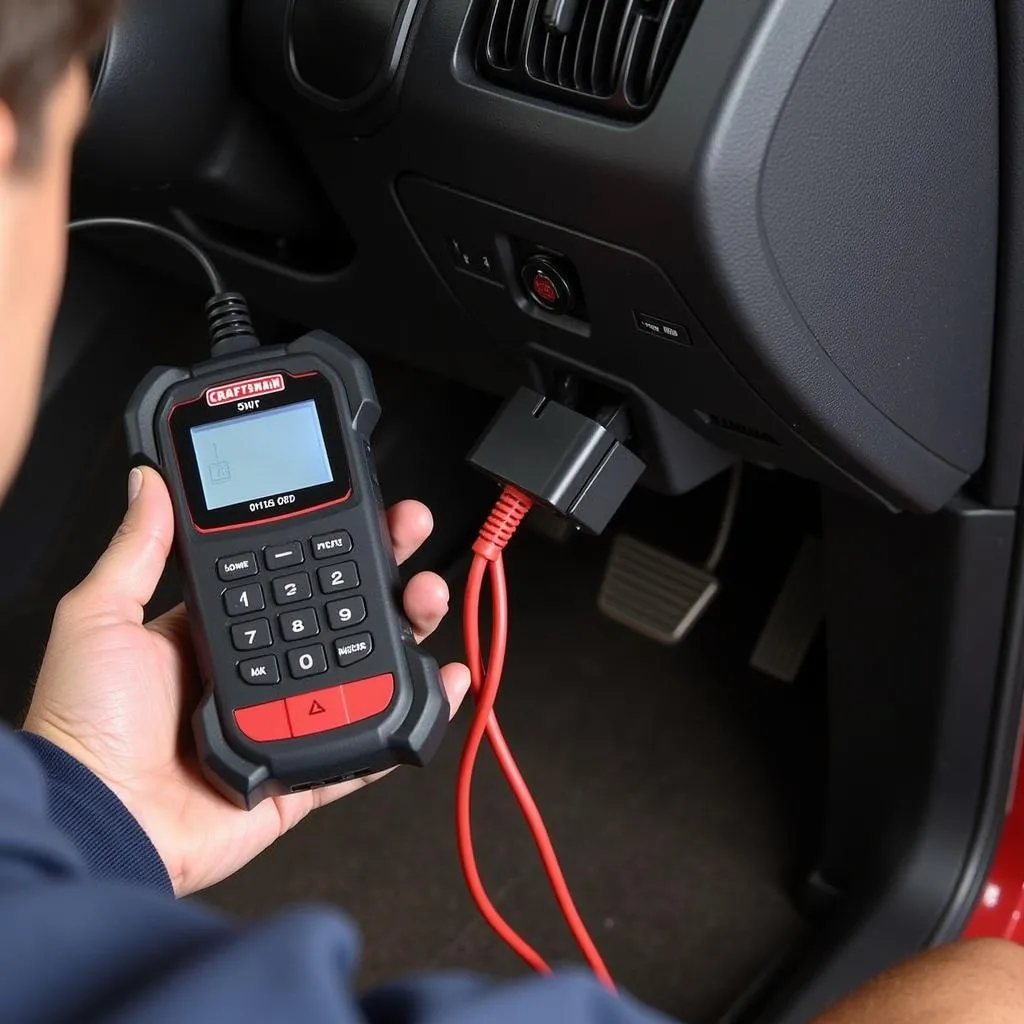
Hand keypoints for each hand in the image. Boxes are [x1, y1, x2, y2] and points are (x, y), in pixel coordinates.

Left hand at [24, 467, 469, 895]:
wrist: (98, 822)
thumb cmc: (83, 726)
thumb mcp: (100, 618)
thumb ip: (135, 550)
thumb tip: (149, 482)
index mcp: (220, 628)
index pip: (292, 568)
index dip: (331, 535)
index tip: (362, 504)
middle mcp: (261, 667)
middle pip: (342, 608)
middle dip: (385, 567)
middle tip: (411, 532)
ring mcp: (288, 715)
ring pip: (366, 664)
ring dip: (408, 625)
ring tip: (427, 594)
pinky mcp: (306, 768)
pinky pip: (373, 741)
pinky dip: (417, 714)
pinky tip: (446, 680)